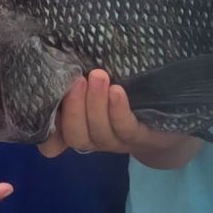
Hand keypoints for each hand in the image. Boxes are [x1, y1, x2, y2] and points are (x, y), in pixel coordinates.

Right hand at [38, 71, 199, 168]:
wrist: (168, 120)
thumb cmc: (126, 97)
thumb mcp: (97, 89)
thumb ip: (76, 83)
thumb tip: (51, 71)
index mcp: (80, 129)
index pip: (54, 140)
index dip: (46, 132)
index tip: (43, 105)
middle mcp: (95, 139)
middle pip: (76, 135)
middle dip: (74, 108)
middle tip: (75, 80)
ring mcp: (118, 142)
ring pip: (99, 132)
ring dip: (96, 104)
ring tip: (98, 76)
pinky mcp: (142, 138)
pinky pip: (126, 128)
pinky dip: (118, 111)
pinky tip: (117, 91)